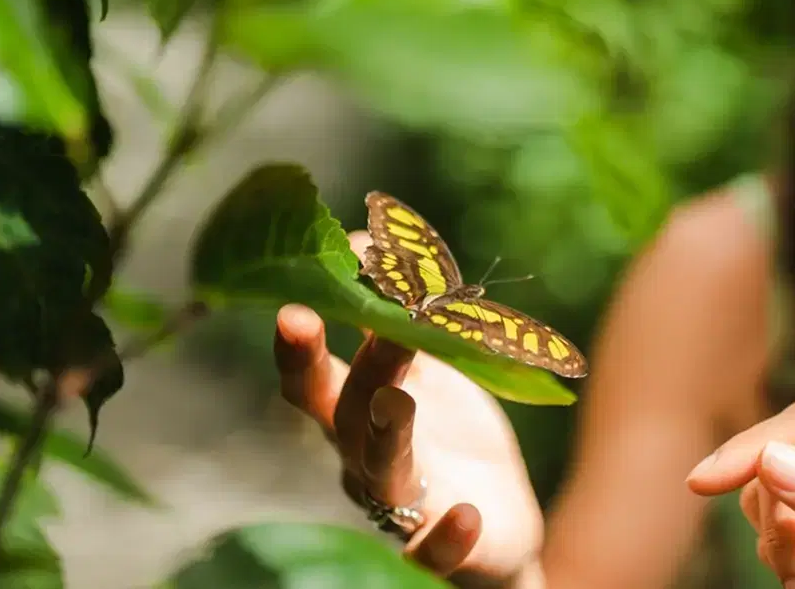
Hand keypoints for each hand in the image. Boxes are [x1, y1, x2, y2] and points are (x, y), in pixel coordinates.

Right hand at [274, 231, 543, 586]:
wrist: (500, 524)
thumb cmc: (451, 440)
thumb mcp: (431, 373)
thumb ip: (404, 322)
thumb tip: (372, 242)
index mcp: (356, 413)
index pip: (315, 374)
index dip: (299, 337)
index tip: (294, 288)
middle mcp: (365, 458)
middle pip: (337, 412)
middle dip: (314, 367)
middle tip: (297, 318)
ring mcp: (402, 507)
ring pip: (378, 471)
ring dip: (384, 431)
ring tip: (396, 401)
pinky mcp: (445, 551)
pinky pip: (434, 551)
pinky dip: (446, 537)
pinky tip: (465, 515)